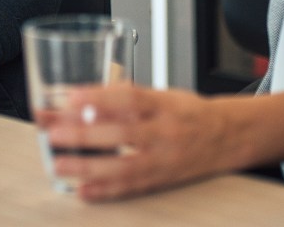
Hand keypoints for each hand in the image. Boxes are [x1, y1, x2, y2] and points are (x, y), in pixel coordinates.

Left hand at [34, 85, 230, 201]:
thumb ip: (123, 96)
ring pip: (125, 166)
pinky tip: (84, 190)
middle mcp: (165, 132)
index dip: (100, 98)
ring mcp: (164, 159)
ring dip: (89, 167)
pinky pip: (132, 188)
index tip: (72, 97)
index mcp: (164, 104)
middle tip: (56, 133)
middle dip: (86, 135)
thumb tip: (81, 98)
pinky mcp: (162, 179)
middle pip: (124, 134)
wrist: (228, 136)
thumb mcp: (160, 94)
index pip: (130, 98)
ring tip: (61, 164)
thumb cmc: (188, 112)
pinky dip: (106, 190)